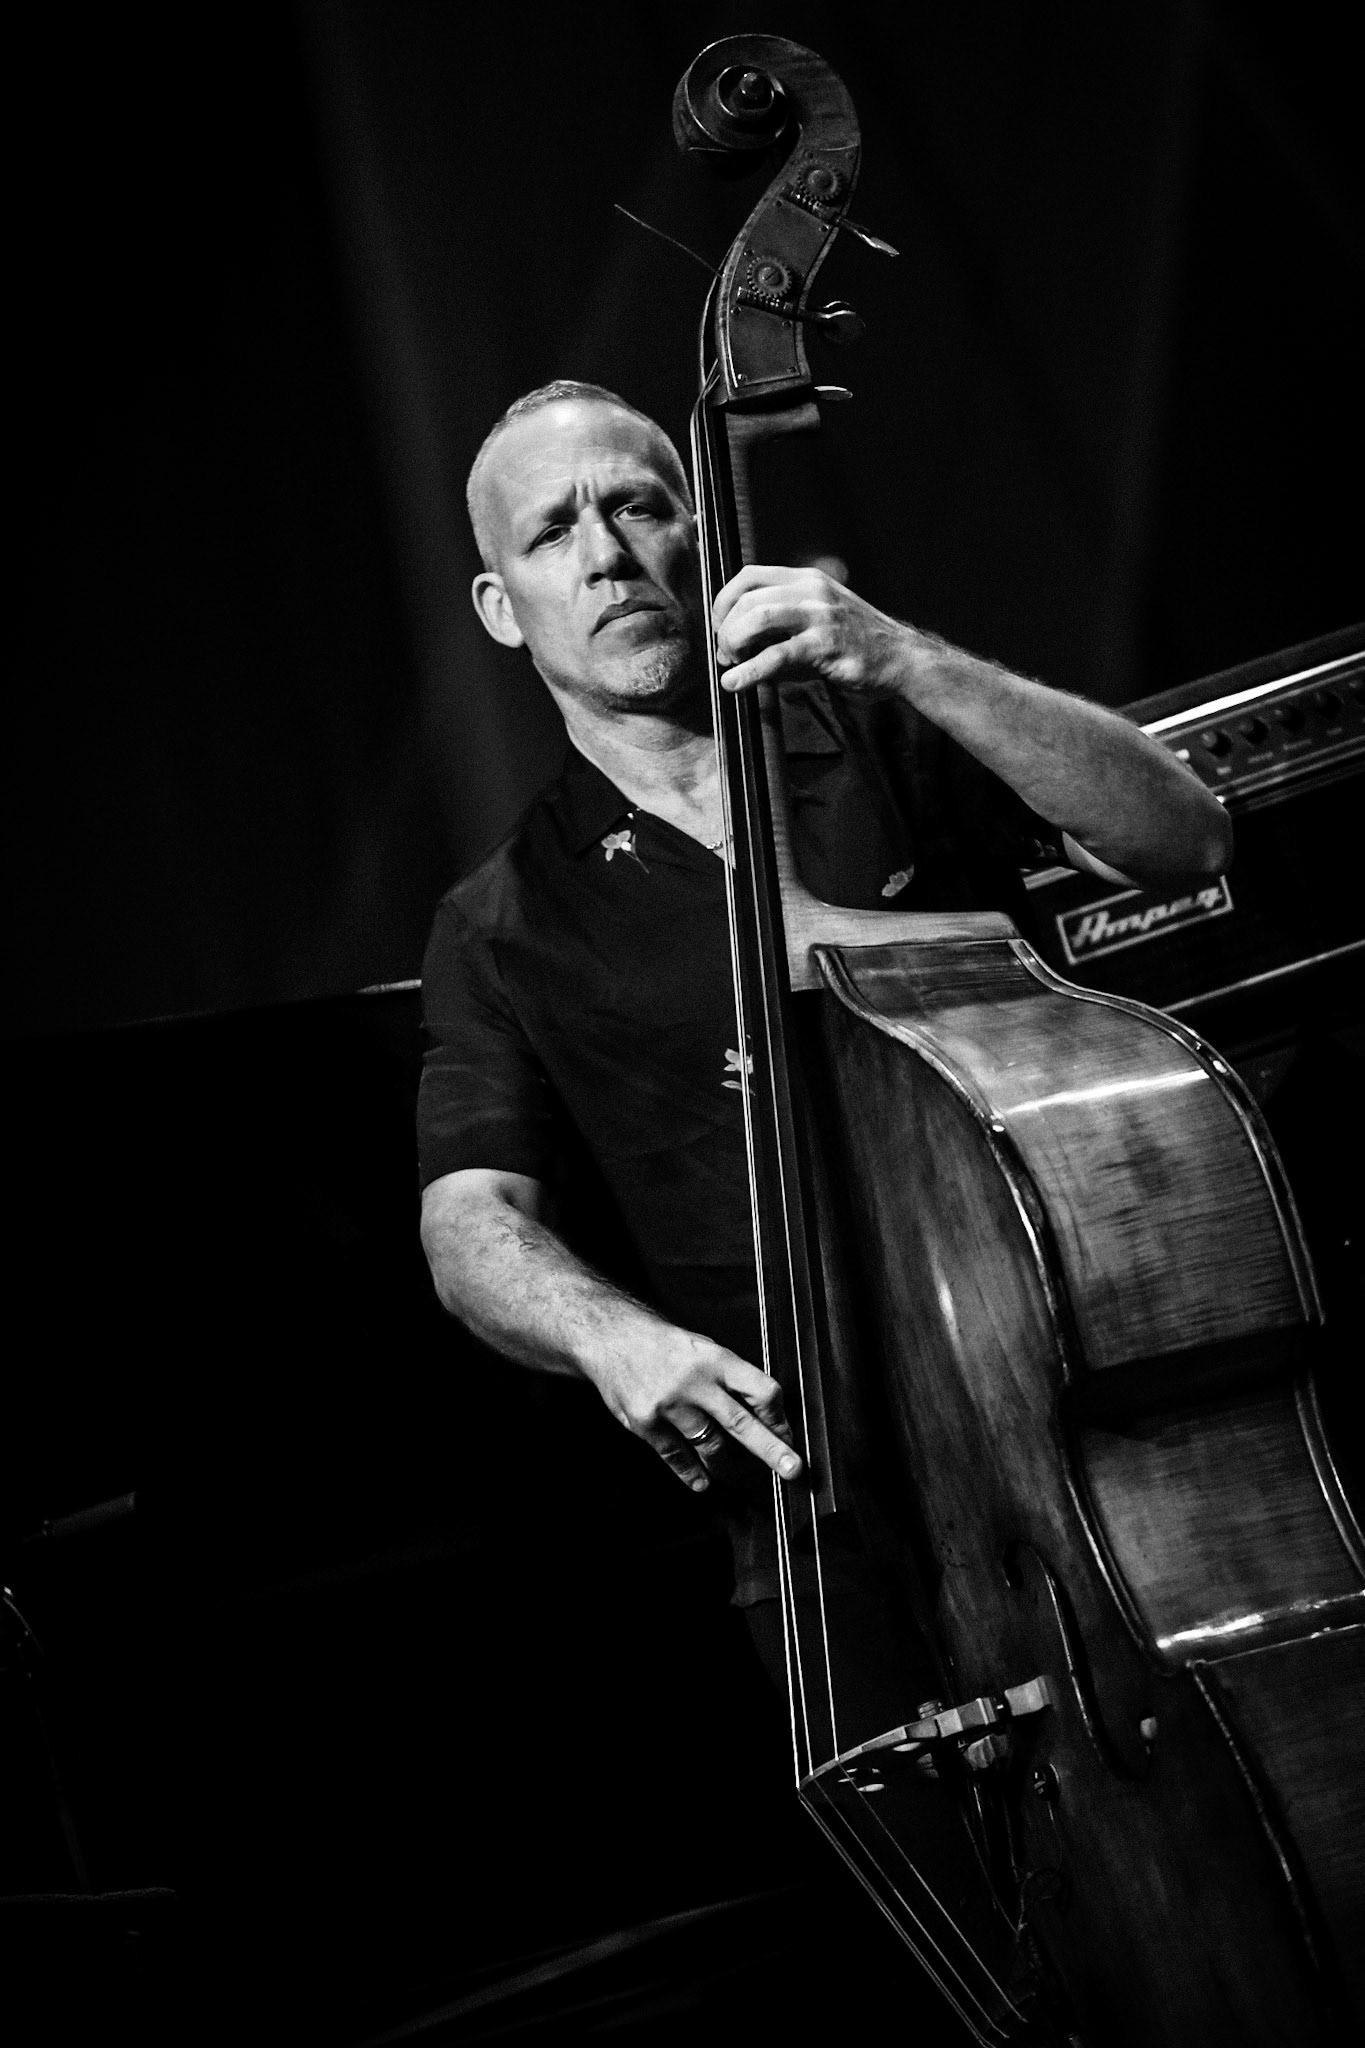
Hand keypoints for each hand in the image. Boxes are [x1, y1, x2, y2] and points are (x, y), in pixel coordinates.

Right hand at [585, 1319, 802, 1493]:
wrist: (610, 1338)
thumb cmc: (665, 1346)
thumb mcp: (704, 1349)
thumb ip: (732, 1380)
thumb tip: (766, 1417)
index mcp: (717, 1359)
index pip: (761, 1391)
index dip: (779, 1418)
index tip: (788, 1437)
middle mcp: (695, 1382)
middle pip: (742, 1423)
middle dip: (772, 1450)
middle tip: (794, 1470)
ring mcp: (669, 1405)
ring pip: (710, 1447)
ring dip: (729, 1467)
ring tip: (738, 1476)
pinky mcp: (646, 1423)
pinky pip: (677, 1457)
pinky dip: (692, 1473)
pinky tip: (702, 1483)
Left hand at [712, 563, 910, 703]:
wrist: (902, 659)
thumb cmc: (855, 645)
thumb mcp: (815, 623)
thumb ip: (779, 628)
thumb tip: (735, 647)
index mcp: (806, 580)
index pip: (748, 576)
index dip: (723, 602)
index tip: (719, 628)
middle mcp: (811, 590)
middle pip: (747, 598)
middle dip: (726, 629)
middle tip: (726, 654)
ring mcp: (820, 615)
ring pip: (757, 618)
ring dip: (733, 643)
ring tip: (730, 665)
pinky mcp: (826, 645)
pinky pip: (777, 656)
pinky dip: (749, 671)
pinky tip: (735, 683)